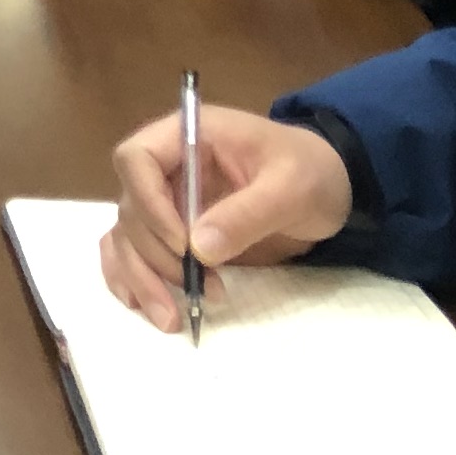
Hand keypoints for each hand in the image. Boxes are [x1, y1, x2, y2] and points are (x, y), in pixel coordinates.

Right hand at [102, 107, 351, 331]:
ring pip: (127, 237)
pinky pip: (132, 249)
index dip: (148, 202)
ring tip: (172, 318)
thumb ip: (246, 214)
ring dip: (141, 277)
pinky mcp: (173, 231)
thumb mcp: (291, 188)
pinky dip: (130, 276)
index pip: (137, 159)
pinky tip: (140, 303)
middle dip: (155, 255)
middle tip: (199, 290)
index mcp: (188, 136)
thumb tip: (199, 250)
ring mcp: (167, 199)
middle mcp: (167, 166)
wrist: (328, 186)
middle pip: (131, 208)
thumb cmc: (311, 173)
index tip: (183, 244)